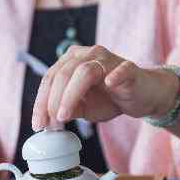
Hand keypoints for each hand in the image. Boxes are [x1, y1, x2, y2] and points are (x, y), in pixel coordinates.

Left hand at [32, 45, 178, 129]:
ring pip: (84, 72)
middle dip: (52, 102)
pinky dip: (115, 76)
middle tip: (50, 125)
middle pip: (63, 74)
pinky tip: (109, 84)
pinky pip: (121, 70)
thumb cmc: (110, 99)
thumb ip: (67, 109)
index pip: (50, 79)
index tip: (37, 124)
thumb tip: (48, 121)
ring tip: (63, 116)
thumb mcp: (83, 108)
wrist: (142, 96)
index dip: (41, 103)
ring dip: (70, 95)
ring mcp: (108, 60)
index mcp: (72, 61)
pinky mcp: (129, 68)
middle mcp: (87, 55)